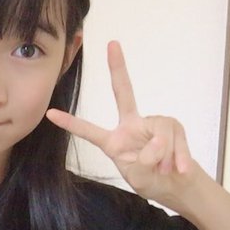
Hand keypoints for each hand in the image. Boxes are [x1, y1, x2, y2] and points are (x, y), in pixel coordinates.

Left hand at [46, 41, 199, 207]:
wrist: (178, 186)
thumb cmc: (152, 181)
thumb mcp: (140, 177)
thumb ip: (143, 162)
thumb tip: (155, 143)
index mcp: (114, 141)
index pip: (89, 130)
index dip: (71, 123)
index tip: (50, 113)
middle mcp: (131, 125)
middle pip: (123, 93)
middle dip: (118, 68)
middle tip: (112, 43)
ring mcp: (153, 123)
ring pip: (158, 135)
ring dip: (163, 157)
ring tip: (165, 170)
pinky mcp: (172, 125)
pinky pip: (174, 139)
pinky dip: (178, 157)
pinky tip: (179, 169)